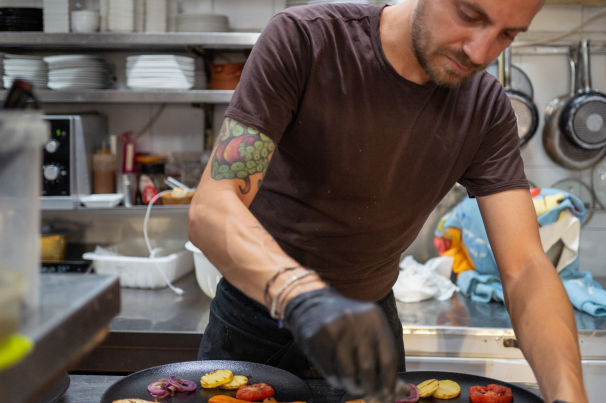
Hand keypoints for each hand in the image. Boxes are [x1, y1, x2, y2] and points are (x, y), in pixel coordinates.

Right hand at [283, 288, 402, 402]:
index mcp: (375, 318)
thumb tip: (401, 391)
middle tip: (368, 393)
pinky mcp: (316, 338)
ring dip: (352, 386)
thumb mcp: (369, 330)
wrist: (312, 304)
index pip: (388, 359)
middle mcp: (356, 321)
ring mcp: (335, 329)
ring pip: (349, 373)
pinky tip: (338, 378)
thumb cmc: (348, 324)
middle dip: (370, 387)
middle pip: (368, 368)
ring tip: (352, 385)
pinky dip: (336, 381)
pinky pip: (330, 372)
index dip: (389, 382)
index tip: (387, 395)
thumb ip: (384, 357)